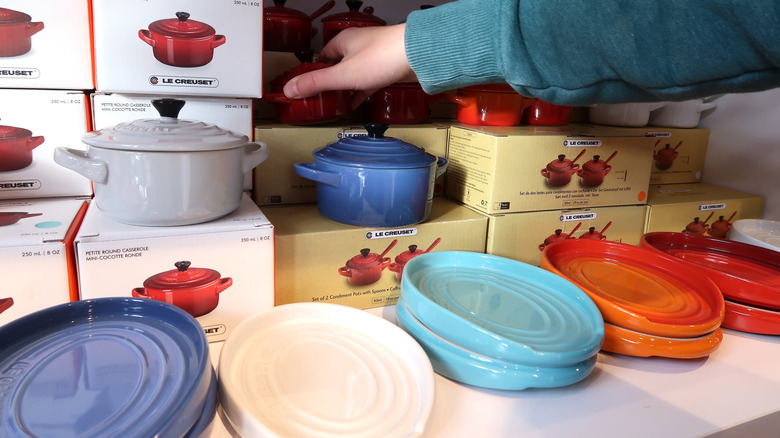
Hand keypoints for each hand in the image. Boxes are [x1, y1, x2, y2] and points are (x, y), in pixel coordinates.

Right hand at [283, 24, 416, 108]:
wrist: (418, 54)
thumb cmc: (384, 56)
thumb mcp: (343, 75)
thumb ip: (317, 83)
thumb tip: (290, 88)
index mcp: (342, 42)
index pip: (320, 57)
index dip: (313, 72)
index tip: (305, 86)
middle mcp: (357, 47)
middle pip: (337, 66)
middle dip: (329, 82)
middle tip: (320, 98)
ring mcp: (373, 58)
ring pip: (353, 74)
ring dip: (345, 88)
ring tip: (335, 103)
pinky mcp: (386, 69)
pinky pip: (368, 82)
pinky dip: (360, 92)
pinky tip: (356, 102)